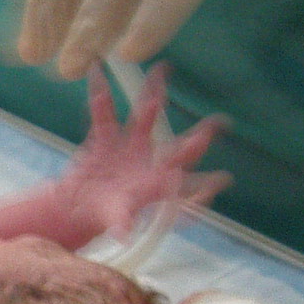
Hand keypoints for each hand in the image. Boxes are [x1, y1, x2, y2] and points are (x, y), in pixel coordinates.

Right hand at [61, 68, 227, 241]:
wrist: (80, 204)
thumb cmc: (106, 213)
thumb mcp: (115, 218)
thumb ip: (120, 222)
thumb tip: (123, 233)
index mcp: (155, 181)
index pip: (183, 184)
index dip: (202, 182)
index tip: (223, 180)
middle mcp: (147, 159)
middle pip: (175, 145)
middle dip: (197, 136)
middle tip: (219, 124)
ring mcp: (127, 145)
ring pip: (143, 117)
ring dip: (152, 94)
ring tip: (162, 70)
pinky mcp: (103, 138)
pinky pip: (102, 114)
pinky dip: (98, 95)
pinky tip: (97, 72)